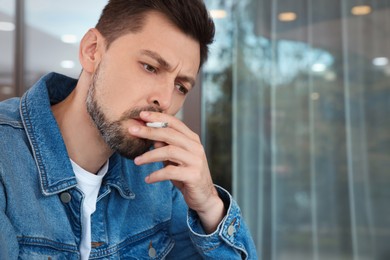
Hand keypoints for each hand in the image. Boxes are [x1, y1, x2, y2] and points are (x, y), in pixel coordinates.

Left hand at [129, 111, 225, 232]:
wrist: (204, 196)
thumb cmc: (187, 174)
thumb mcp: (176, 159)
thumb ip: (167, 147)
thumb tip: (152, 137)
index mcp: (192, 139)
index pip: (174, 123)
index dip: (158, 117)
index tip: (142, 114)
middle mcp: (196, 147)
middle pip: (170, 134)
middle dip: (149, 131)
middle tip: (132, 130)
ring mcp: (196, 161)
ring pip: (169, 151)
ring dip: (150, 155)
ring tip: (136, 161)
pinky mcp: (194, 175)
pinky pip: (170, 172)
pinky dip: (156, 174)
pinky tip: (148, 179)